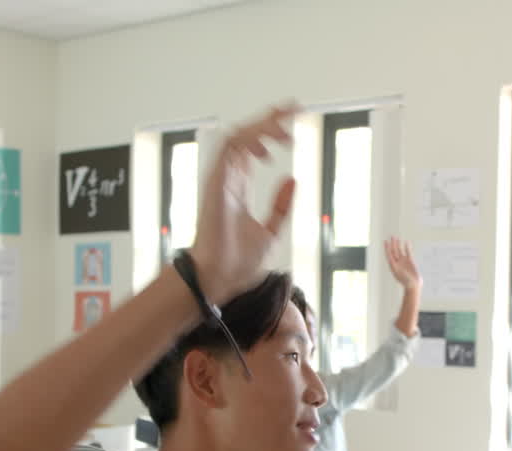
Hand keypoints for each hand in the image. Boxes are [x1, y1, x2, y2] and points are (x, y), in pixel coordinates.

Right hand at [190, 104, 297, 304]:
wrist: (220, 278)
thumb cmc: (238, 262)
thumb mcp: (272, 230)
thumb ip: (281, 205)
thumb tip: (293, 179)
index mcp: (238, 186)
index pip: (252, 148)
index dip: (270, 132)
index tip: (293, 124)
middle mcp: (227, 178)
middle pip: (246, 137)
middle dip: (269, 119)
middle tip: (295, 110)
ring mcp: (220, 178)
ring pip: (239, 137)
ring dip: (262, 126)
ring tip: (286, 124)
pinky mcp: (216, 181)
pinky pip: (231, 148)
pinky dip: (250, 139)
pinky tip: (269, 143)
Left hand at [384, 236, 421, 290]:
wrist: (413, 285)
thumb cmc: (406, 282)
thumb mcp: (400, 275)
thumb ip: (397, 269)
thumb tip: (394, 264)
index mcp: (393, 266)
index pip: (389, 255)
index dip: (387, 248)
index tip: (385, 241)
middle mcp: (397, 262)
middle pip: (393, 251)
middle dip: (392, 244)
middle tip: (392, 236)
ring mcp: (403, 261)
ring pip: (399, 251)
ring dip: (398, 244)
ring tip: (396, 238)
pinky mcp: (410, 261)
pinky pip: (408, 252)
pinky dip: (407, 247)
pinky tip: (406, 242)